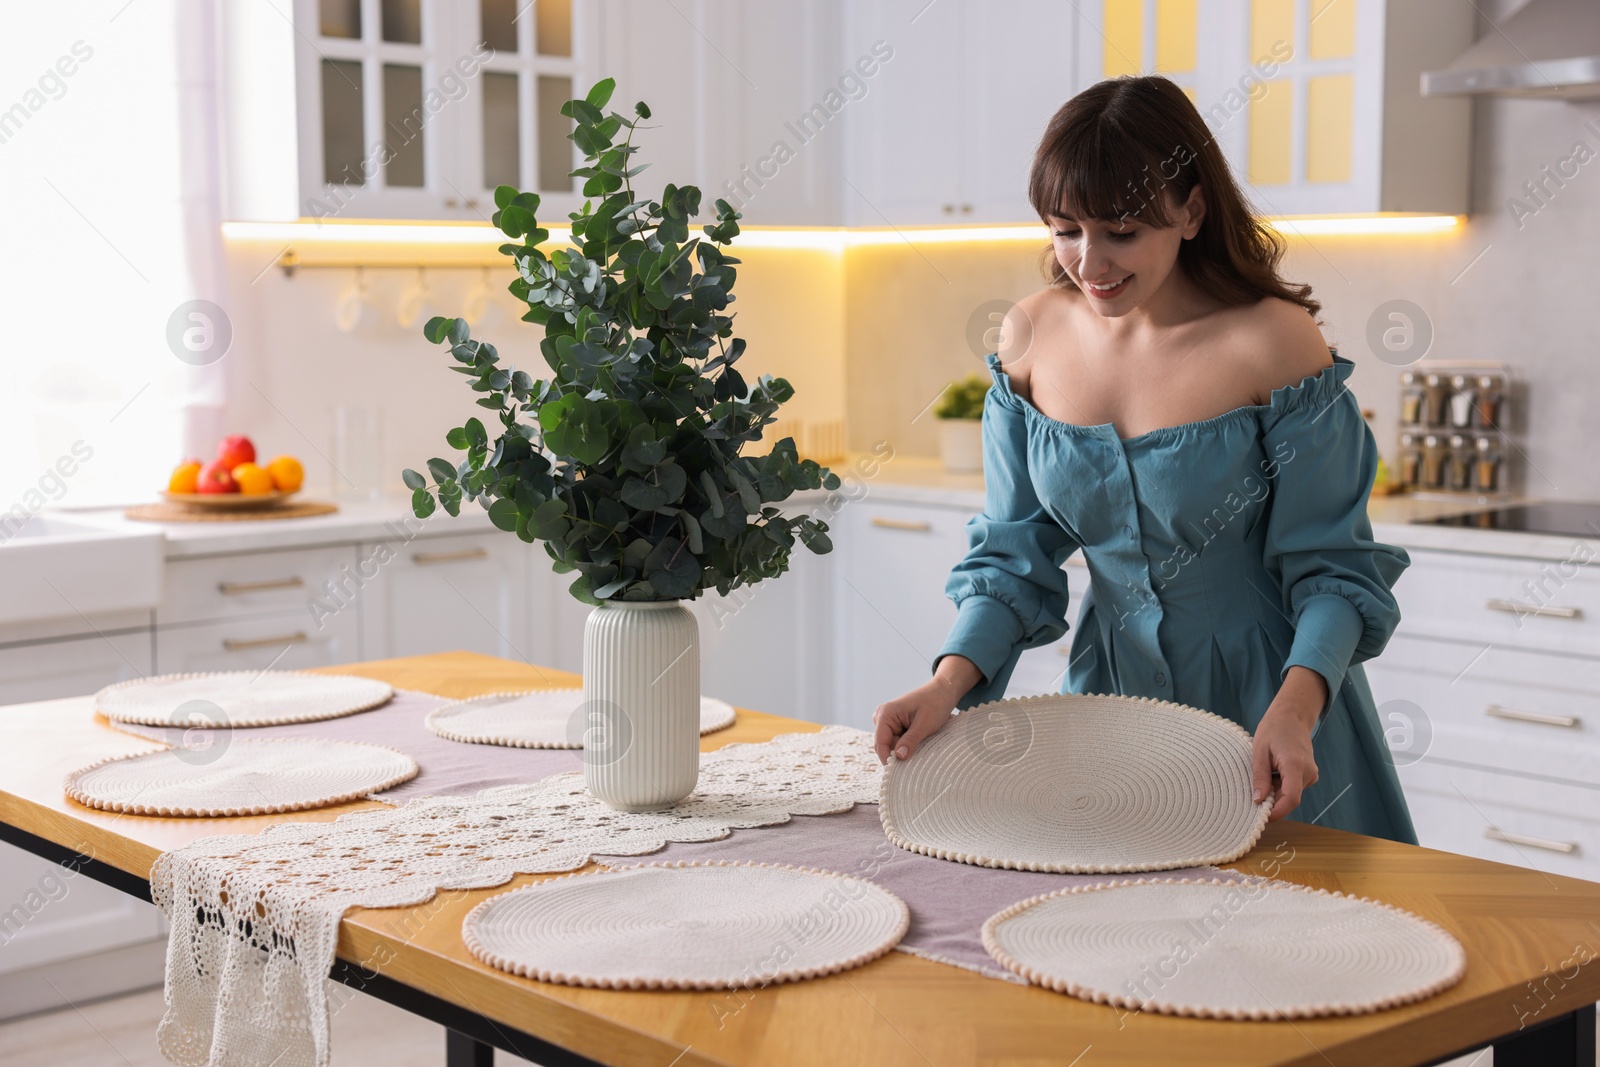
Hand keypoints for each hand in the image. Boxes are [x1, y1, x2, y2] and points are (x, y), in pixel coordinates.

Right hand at [873, 656, 980, 763]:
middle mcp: (883, 717)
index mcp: (886, 714)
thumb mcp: (924, 724)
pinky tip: (919, 742)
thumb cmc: (935, 704)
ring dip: (904, 749)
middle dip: (897, 753)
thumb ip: (911, 740)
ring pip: (891, 744)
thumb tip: (898, 757)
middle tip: (916, 759)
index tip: (899, 773)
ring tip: (921, 745)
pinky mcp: (896, 725)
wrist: (943, 692)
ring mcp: (889, 721)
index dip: (888, 758)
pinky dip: (907, 745)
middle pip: (885, 745)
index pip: (880, 742)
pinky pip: (897, 741)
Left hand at [1250, 666, 1325, 820]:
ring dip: (1275, 791)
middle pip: (1290, 798)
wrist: (1292, 716)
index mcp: (1295, 765)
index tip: (1262, 817)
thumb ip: (1260, 777)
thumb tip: (1258, 800)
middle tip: (1255, 789)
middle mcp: (1308, 772)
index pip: (1291, 799)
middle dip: (1272, 800)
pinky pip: (1294, 787)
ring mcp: (1311, 774)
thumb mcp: (1259, 751)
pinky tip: (1273, 770)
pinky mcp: (1310, 775)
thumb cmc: (1273, 729)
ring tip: (1265, 771)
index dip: (1278, 812)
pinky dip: (1281, 785)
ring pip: (1291, 794)